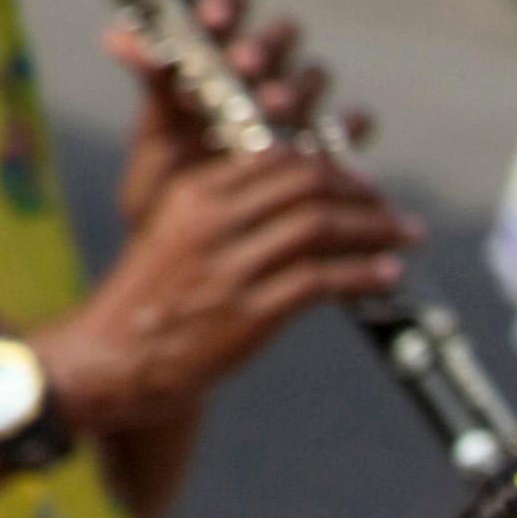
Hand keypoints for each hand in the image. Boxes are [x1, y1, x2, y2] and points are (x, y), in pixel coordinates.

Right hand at [38, 150, 415, 440]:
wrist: (111, 358)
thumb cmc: (151, 298)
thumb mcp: (176, 233)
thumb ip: (227, 210)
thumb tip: (296, 203)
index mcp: (194, 191)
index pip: (278, 159)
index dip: (331, 167)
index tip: (363, 182)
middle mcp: (211, 220)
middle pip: (306, 185)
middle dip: (362, 195)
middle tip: (394, 211)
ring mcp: (229, 267)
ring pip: (319, 228)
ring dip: (373, 229)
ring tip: (405, 237)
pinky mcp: (247, 314)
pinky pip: (319, 282)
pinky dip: (362, 275)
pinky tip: (388, 276)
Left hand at [111, 0, 358, 221]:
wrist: (196, 266)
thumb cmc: (170, 197)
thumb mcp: (154, 145)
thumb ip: (152, 91)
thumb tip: (118, 38)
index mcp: (214, 63)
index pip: (227, 11)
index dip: (224, 8)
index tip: (209, 20)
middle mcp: (262, 78)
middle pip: (278, 38)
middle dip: (261, 49)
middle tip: (241, 67)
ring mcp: (298, 112)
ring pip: (312, 77)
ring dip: (295, 88)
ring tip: (273, 108)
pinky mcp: (330, 148)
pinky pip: (351, 126)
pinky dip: (347, 129)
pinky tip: (327, 135)